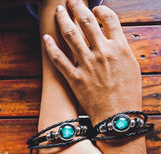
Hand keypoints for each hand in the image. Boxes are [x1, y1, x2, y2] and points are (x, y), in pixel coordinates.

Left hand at [43, 1, 141, 125]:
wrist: (118, 117)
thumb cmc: (128, 95)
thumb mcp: (132, 68)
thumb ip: (122, 50)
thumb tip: (113, 38)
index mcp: (119, 48)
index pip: (109, 19)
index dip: (101, 10)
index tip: (95, 8)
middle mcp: (102, 52)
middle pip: (87, 21)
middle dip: (77, 7)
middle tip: (71, 1)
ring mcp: (87, 65)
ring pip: (71, 35)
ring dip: (63, 19)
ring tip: (58, 10)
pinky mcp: (75, 78)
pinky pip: (59, 59)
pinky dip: (50, 47)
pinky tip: (46, 38)